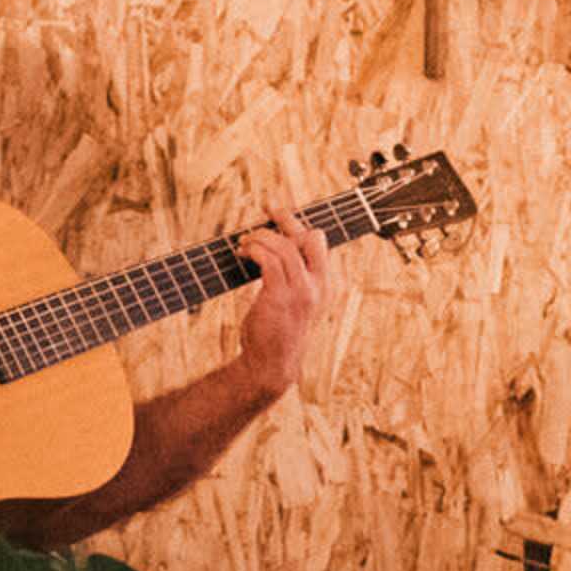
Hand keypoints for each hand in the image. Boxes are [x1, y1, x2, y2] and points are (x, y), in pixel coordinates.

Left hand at [229, 204, 338, 402]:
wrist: (271, 365)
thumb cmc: (278, 331)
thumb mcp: (294, 302)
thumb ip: (293, 277)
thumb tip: (275, 246)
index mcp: (326, 285)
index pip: (319, 243)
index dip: (300, 224)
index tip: (279, 214)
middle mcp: (319, 286)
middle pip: (308, 237)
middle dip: (287, 217)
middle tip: (267, 205)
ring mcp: (302, 291)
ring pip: (285, 245)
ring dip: (260, 236)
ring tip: (244, 243)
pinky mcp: (280, 297)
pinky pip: (269, 259)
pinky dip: (255, 250)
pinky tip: (244, 253)